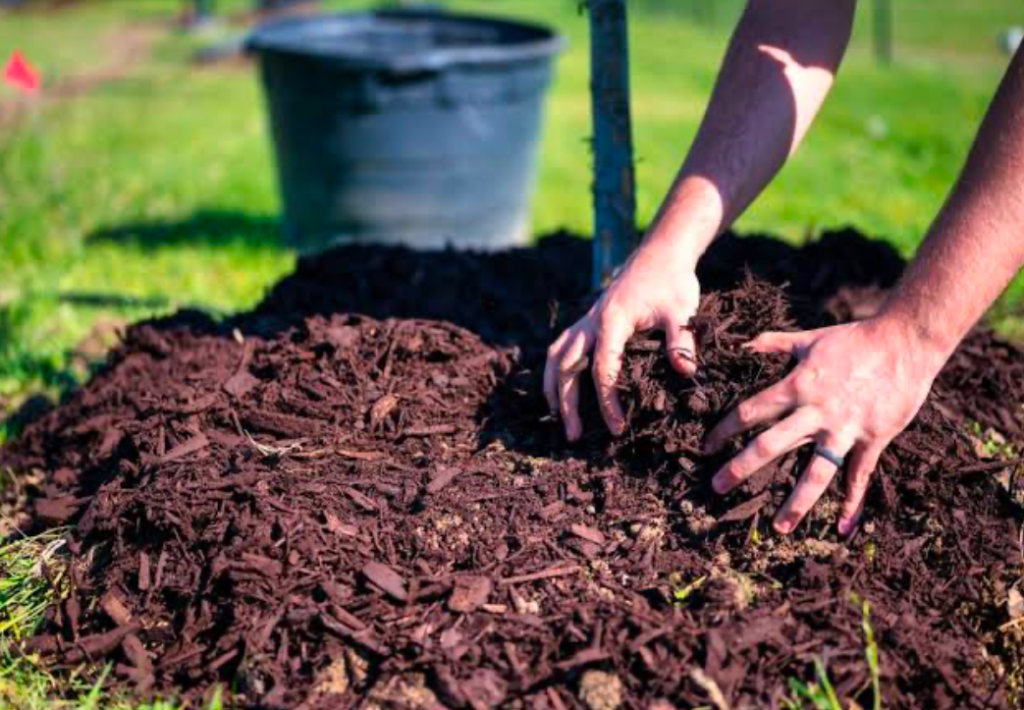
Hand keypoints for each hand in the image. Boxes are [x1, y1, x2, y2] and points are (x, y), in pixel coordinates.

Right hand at [544, 244, 700, 440]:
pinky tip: (559, 389)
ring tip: (557, 419)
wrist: (660, 254)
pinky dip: (556, 371)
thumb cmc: (672, 282)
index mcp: (612, 321)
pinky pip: (561, 347)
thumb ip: (682, 341)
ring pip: (556, 357)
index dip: (607, 401)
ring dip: (553, 388)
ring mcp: (586, 321)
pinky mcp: (587, 321)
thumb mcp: (682, 310)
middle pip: (567, 367)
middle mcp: (591, 322)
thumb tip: (685, 372)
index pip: (602, 369)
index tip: (617, 427)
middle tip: (573, 436)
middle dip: (567, 403)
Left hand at [705, 317, 945, 535]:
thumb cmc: (855, 339)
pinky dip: (852, 503)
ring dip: (797, 502)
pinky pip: (859, 476)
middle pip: (771, 445)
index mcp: (797, 386)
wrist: (906, 342)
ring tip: (779, 527)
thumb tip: (744, 344)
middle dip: (741, 467)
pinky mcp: (873, 439)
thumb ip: (774, 343)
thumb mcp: (809, 339)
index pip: (750, 412)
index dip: (725, 429)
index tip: (707, 446)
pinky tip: (842, 528)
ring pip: (816, 473)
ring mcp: (846, 429)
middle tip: (717, 488)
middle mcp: (816, 412)